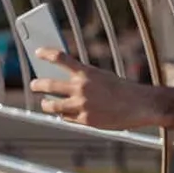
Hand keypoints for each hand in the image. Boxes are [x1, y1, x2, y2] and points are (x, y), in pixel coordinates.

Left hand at [30, 49, 155, 129]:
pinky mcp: (85, 120)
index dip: (46, 54)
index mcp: (86, 73)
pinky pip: (67, 117)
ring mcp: (81, 105)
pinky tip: (63, 114)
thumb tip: (64, 83)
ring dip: (46, 103)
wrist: (140, 106)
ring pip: (53, 105)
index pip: (60, 58)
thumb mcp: (102, 77)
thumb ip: (84, 79)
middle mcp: (80, 88)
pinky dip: (64, 115)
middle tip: (34, 84)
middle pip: (48, 84)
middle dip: (37, 84)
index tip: (38, 52)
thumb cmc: (122, 90)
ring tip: (44, 103)